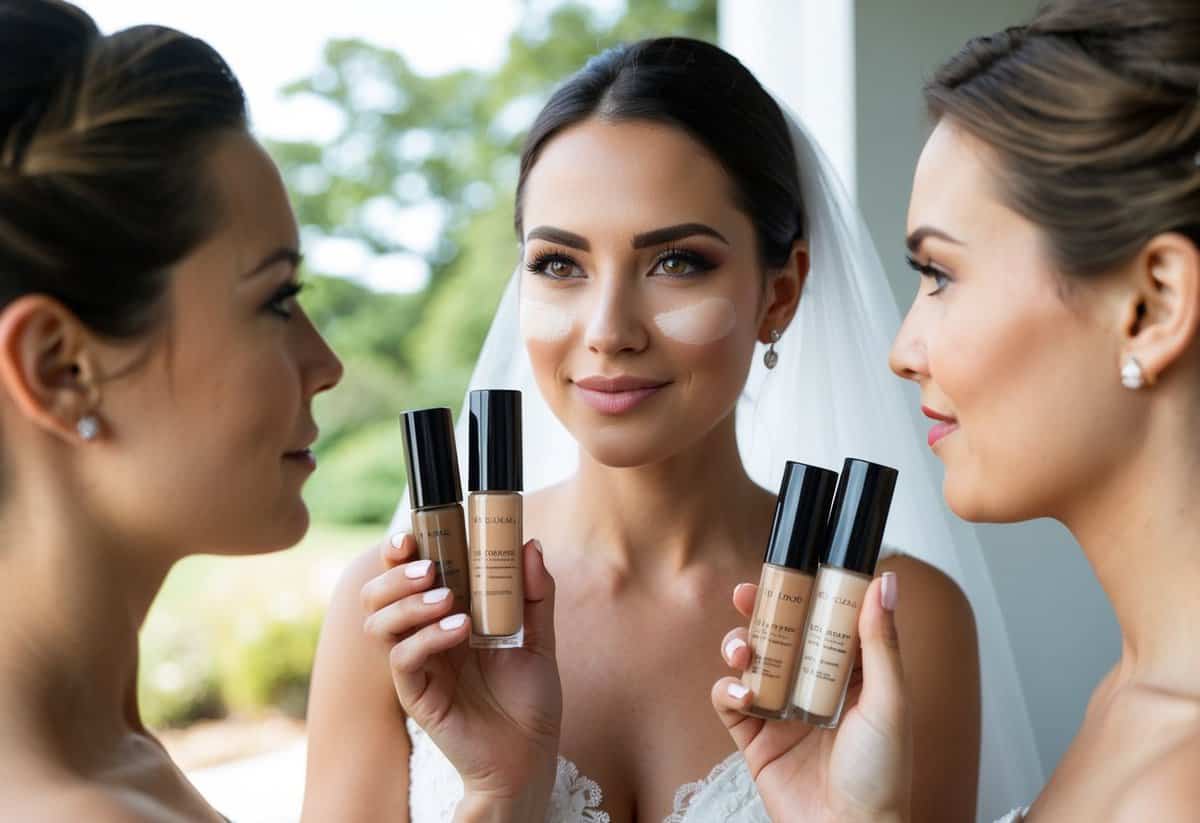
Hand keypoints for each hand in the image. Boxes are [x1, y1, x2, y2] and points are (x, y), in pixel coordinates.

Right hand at [361, 534, 561, 818]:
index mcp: (447, 615)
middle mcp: (424, 635)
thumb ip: (535, 593)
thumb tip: (529, 543)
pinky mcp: (417, 695)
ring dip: (408, 602)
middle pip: (378, 595)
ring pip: (379, 623)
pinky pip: (403, 659)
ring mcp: (418, 665)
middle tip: (429, 567)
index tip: (413, 532)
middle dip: (395, 574)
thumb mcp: (541, 638)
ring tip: (447, 597)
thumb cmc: (530, 697)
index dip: (402, 551)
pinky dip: (427, 637)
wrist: (529, 754)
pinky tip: (459, 630)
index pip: (408, 575)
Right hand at [711, 573, 910, 822]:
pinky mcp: (753, 736)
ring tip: (743, 652)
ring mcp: (780, 709)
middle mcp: (811, 686)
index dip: (805, 592)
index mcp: (848, 674)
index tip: (792, 569)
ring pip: (749, 660)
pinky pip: (729, 699)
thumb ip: (881, 642)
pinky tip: (742, 693)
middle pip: (779, 633)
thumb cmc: (882, 775)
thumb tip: (885, 583)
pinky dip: (728, 688)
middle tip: (748, 595)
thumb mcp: (890, 701)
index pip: (822, 620)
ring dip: (739, 646)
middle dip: (761, 610)